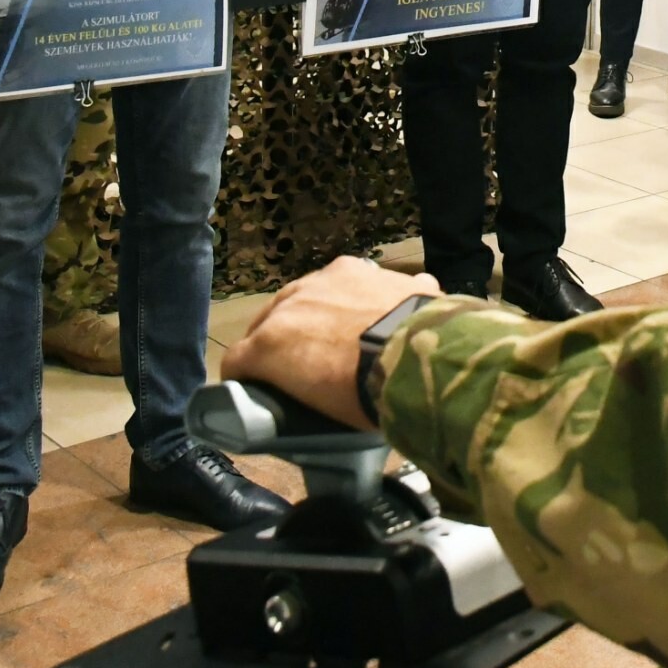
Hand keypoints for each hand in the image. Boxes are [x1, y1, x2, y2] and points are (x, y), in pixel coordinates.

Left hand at [221, 258, 441, 430]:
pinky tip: (248, 395)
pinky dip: (244, 378)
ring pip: (264, 332)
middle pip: (288, 310)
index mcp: (349, 272)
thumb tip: (427, 287)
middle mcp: (312, 284)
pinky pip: (240, 361)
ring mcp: (285, 314)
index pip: (323, 295)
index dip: (326, 323)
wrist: (411, 351)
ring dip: (273, 354)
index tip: (335, 345)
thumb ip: (418, 295)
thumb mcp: (421, 303)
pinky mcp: (264, 347)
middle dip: (297, 336)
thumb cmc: (423, 331)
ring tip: (283, 382)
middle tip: (313, 366)